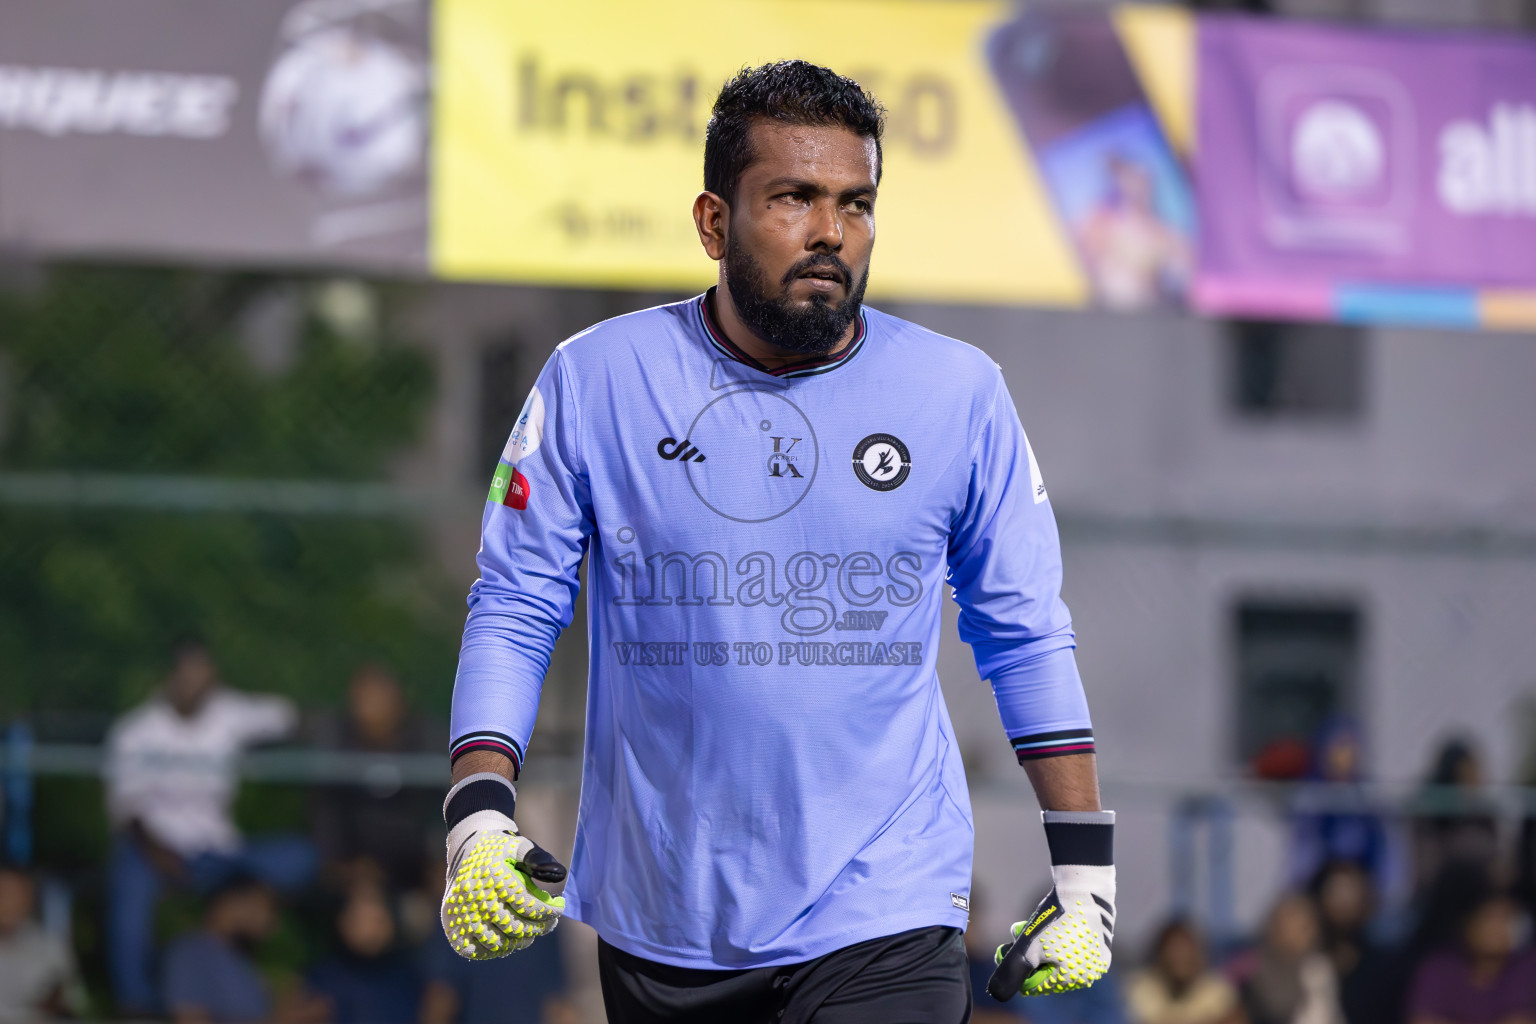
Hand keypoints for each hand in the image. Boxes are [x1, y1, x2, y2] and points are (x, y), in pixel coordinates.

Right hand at [440, 809, 565, 958]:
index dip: (548, 912)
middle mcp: (475, 896)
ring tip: (529, 934)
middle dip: (537, 929)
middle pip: (514, 927)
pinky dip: (492, 951)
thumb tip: (560, 874)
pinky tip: (506, 942)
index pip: (528, 905)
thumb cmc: (499, 848)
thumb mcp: (519, 845)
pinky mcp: (451, 925)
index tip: (558, 910)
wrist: (465, 846)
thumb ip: (539, 858)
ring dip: (518, 942)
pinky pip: (473, 950)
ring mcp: (461, 913)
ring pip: (497, 942)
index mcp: (494, 876)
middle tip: (548, 925)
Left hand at [987, 810, 1115, 999]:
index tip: (1010, 949)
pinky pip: (1072, 945)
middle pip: (1049, 970)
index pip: (1038, 985)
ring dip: (1040, 944)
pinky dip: (1056, 937)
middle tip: (1017, 936)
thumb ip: (1011, 974)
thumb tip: (997, 994)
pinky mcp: (1100, 938)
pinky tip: (1047, 921)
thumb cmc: (1054, 920)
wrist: (1082, 887)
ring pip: (1058, 956)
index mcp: (1076, 979)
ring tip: (1028, 926)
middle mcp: (1092, 972)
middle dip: (1030, 955)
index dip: (1019, 968)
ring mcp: (1098, 955)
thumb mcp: (1026, 950)